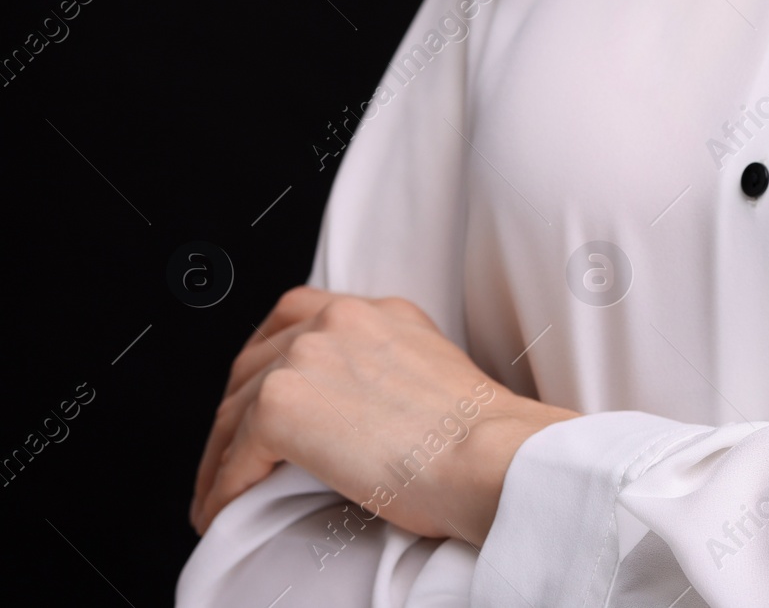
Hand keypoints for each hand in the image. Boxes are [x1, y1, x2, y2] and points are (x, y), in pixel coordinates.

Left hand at [190, 286, 576, 543]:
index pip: (298, 316)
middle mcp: (339, 320)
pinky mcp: (283, 405)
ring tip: (219, 495)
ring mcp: (307, 356)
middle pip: (256, 362)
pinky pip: (233, 456)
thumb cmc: (481, 440)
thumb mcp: (435, 375)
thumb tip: (352, 412)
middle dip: (236, 411)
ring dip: (221, 458)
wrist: (490, 456)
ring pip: (234, 410)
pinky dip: (222, 489)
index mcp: (379, 313)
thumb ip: (387, 371)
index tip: (258, 394)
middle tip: (231, 454)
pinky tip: (222, 512)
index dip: (267, 358)